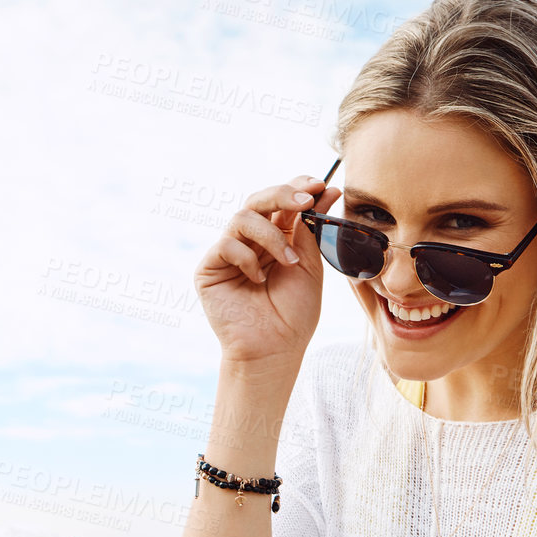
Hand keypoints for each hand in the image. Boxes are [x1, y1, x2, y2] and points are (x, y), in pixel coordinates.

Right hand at [193, 174, 341, 367]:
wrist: (274, 350)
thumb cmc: (293, 315)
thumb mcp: (309, 266)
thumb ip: (310, 230)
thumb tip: (326, 190)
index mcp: (276, 238)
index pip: (282, 202)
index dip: (298, 187)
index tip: (320, 186)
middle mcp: (250, 242)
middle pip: (259, 200)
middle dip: (284, 195)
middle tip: (305, 202)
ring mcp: (229, 253)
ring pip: (243, 217)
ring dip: (271, 236)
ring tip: (287, 262)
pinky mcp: (210, 268)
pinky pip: (227, 244)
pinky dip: (247, 258)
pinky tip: (258, 279)